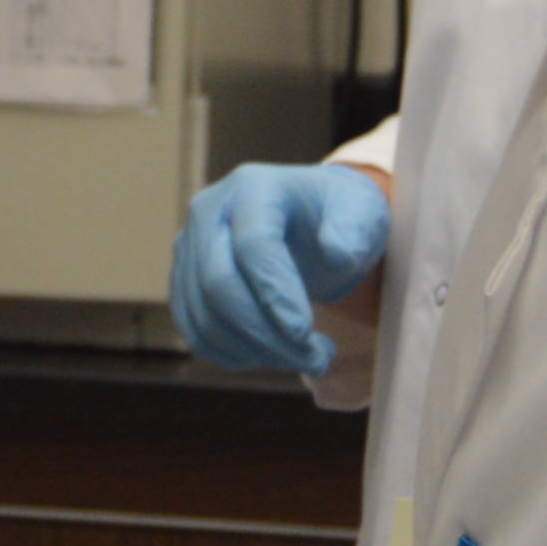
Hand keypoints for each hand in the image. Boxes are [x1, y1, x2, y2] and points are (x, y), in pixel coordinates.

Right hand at [172, 160, 391, 376]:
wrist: (309, 221)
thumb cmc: (333, 215)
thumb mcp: (361, 211)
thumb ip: (354, 229)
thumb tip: (338, 253)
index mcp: (253, 186)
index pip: (252, 243)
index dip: (275, 293)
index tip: (305, 333)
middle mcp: (210, 212)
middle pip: (218, 283)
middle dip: (266, 333)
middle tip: (316, 358)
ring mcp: (189, 247)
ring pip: (204, 316)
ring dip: (255, 351)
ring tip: (306, 358)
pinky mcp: (185, 280)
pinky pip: (194, 330)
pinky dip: (232, 354)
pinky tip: (271, 355)